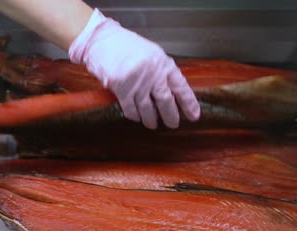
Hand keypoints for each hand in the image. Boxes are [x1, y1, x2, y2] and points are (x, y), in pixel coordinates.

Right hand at [69, 9, 199, 128]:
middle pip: (166, 101)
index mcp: (163, 63)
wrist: (102, 41)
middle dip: (170, 116)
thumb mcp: (150, 53)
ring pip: (148, 108)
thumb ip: (160, 70)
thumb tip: (170, 91)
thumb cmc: (124, 46)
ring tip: (152, 124)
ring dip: (151, 119)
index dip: (188, 102)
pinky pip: (130, 109)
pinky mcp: (122, 89)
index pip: (181, 86)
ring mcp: (138, 82)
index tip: (194, 115)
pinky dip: (134, 115)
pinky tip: (136, 118)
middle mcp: (153, 73)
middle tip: (173, 124)